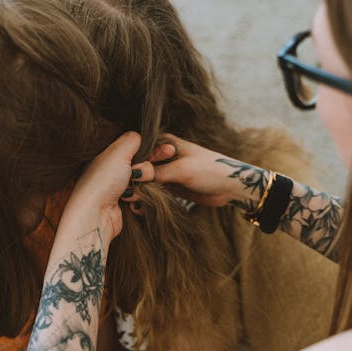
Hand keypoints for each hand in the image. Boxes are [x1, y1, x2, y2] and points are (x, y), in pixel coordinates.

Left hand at [62, 132, 153, 243]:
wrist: (95, 216)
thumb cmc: (102, 183)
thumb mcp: (118, 152)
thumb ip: (132, 139)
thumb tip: (141, 136)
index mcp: (109, 155)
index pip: (138, 147)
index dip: (155, 149)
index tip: (169, 150)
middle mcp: (113, 170)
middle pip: (145, 164)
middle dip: (149, 169)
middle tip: (148, 173)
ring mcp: (119, 187)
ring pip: (146, 180)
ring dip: (144, 183)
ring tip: (133, 186)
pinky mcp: (124, 202)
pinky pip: (143, 195)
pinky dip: (141, 197)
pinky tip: (133, 198)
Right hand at [130, 134, 269, 210]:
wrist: (230, 186)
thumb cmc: (210, 170)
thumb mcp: (181, 170)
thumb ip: (156, 173)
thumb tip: (133, 176)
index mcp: (165, 142)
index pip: (141, 152)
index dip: (130, 165)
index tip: (121, 179)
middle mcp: (164, 155)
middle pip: (141, 167)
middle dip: (133, 181)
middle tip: (124, 195)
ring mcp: (167, 170)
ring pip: (147, 180)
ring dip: (139, 191)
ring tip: (130, 203)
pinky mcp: (171, 184)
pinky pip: (155, 191)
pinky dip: (147, 198)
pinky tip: (139, 208)